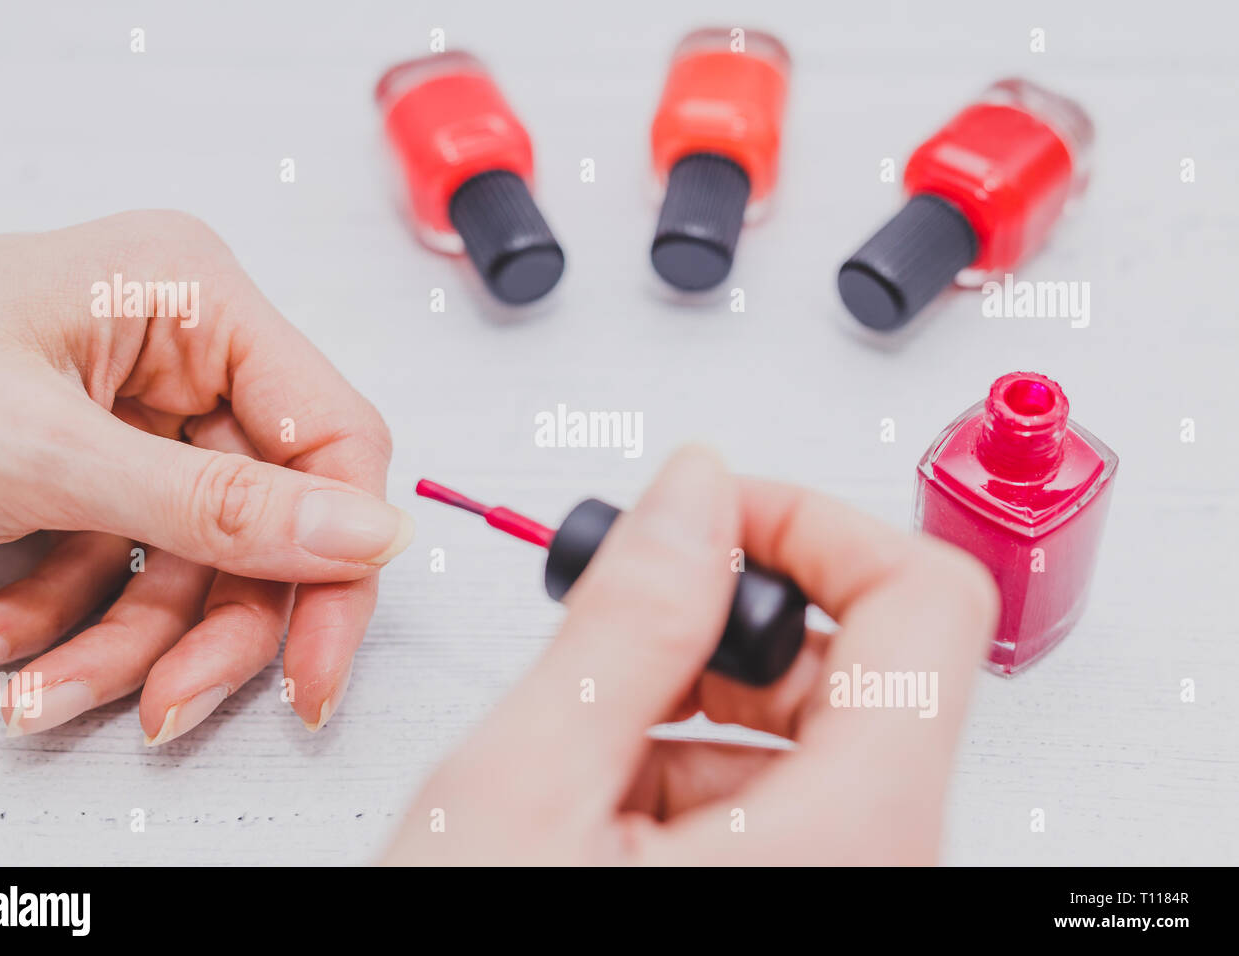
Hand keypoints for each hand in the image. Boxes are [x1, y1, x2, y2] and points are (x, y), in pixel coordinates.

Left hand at [0, 211, 412, 739]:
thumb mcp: (40, 454)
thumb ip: (217, 503)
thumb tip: (372, 534)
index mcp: (191, 296)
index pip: (331, 433)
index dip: (339, 556)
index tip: (316, 663)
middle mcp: (178, 352)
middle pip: (264, 516)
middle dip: (210, 625)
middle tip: (173, 706)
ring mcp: (134, 417)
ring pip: (190, 563)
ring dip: (116, 645)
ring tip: (34, 694)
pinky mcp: (90, 475)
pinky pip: (121, 570)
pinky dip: (61, 626)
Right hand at [380, 446, 997, 864]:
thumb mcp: (527, 792)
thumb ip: (629, 620)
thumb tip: (694, 494)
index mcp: (854, 836)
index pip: (924, 602)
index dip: (816, 524)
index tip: (717, 515)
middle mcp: (881, 866)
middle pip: (863, 662)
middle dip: (727, 624)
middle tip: (616, 630)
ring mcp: (845, 891)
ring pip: (809, 730)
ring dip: (693, 700)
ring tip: (582, 742)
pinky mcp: (802, 902)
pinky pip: (778, 795)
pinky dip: (687, 766)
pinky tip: (598, 803)